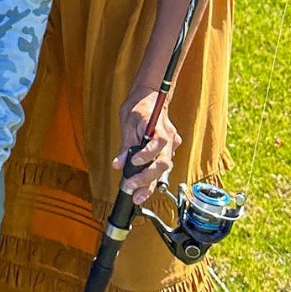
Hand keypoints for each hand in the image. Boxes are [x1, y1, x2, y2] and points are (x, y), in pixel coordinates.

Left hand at [115, 88, 180, 205]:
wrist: (151, 97)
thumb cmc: (139, 107)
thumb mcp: (127, 123)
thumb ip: (125, 146)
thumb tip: (118, 164)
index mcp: (159, 127)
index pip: (158, 144)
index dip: (147, 155)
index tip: (134, 162)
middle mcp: (170, 138)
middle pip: (163, 162)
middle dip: (147, 178)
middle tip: (131, 187)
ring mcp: (172, 145)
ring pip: (164, 168)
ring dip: (150, 183)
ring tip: (137, 195)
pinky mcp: (169, 151)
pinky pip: (162, 167)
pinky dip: (152, 177)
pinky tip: (143, 188)